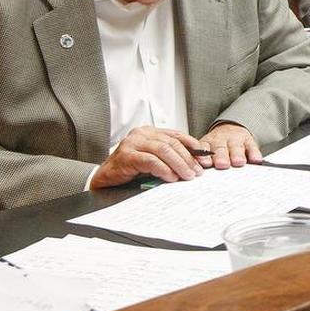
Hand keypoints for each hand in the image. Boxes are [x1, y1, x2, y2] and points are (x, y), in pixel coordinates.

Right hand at [90, 126, 205, 188]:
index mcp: (151, 132)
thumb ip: (170, 157)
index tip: (205, 158)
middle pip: (171, 143)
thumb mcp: (154, 160)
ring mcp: (133, 143)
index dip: (193, 146)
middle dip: (188, 158)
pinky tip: (171, 177)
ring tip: (187, 176)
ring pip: (163, 150)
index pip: (177, 135)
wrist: (105, 178)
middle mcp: (142, 134)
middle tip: (197, 172)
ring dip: (178, 164)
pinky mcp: (126, 155)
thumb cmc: (130, 169)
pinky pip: (150, 160)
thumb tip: (195, 164)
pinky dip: (163, 169)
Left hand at [198, 123, 261, 169]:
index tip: (206, 163)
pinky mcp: (248, 141)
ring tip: (238, 162)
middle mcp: (220, 140)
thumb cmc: (216, 147)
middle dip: (221, 156)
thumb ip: (202, 160)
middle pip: (220, 148)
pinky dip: (254, 154)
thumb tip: (196, 174)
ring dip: (237, 154)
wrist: (230, 130)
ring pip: (236, 147)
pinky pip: (252, 147)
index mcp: (207, 143)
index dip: (204, 156)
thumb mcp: (206, 150)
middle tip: (222, 164)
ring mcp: (235, 140)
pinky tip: (255, 160)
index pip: (204, 149)